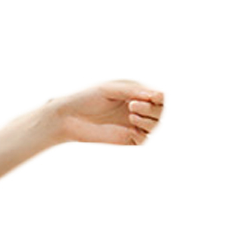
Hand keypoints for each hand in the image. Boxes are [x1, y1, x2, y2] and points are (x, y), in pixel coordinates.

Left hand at [48, 79, 164, 144]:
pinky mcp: (127, 139)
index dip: (158, 98)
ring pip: (155, 126)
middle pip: (160, 112)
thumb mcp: (109, 89)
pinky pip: (144, 139)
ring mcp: (133, 125)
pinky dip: (142, 135)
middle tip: (132, 106)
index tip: (147, 98)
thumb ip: (132, 91)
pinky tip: (131, 129)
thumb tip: (156, 95)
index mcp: (136, 94)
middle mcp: (137, 110)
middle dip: (152, 109)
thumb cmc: (87, 99)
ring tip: (131, 116)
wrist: (68, 118)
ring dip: (149, 121)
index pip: (159, 97)